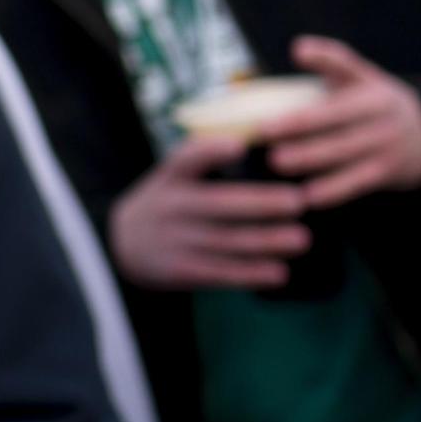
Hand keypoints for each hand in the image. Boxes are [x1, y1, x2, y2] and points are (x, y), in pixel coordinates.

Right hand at [108, 136, 310, 289]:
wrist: (119, 244)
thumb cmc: (165, 203)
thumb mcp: (171, 176)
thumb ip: (205, 162)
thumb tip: (261, 147)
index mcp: (171, 177)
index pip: (187, 158)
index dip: (211, 151)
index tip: (239, 146)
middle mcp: (171, 207)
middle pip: (219, 204)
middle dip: (261, 203)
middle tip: (299, 202)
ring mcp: (174, 240)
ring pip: (226, 241)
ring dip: (266, 242)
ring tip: (301, 239)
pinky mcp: (179, 271)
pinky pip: (219, 273)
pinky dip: (250, 274)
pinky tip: (279, 274)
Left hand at [258, 36, 420, 208]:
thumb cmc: (375, 100)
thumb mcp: (361, 75)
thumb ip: (331, 60)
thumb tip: (297, 47)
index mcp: (372, 96)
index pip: (332, 109)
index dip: (299, 120)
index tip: (264, 127)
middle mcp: (382, 123)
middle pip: (338, 138)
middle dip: (304, 148)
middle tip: (271, 155)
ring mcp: (386, 149)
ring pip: (346, 161)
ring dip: (313, 168)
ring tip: (282, 171)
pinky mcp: (387, 173)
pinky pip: (357, 184)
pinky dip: (333, 191)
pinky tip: (307, 197)